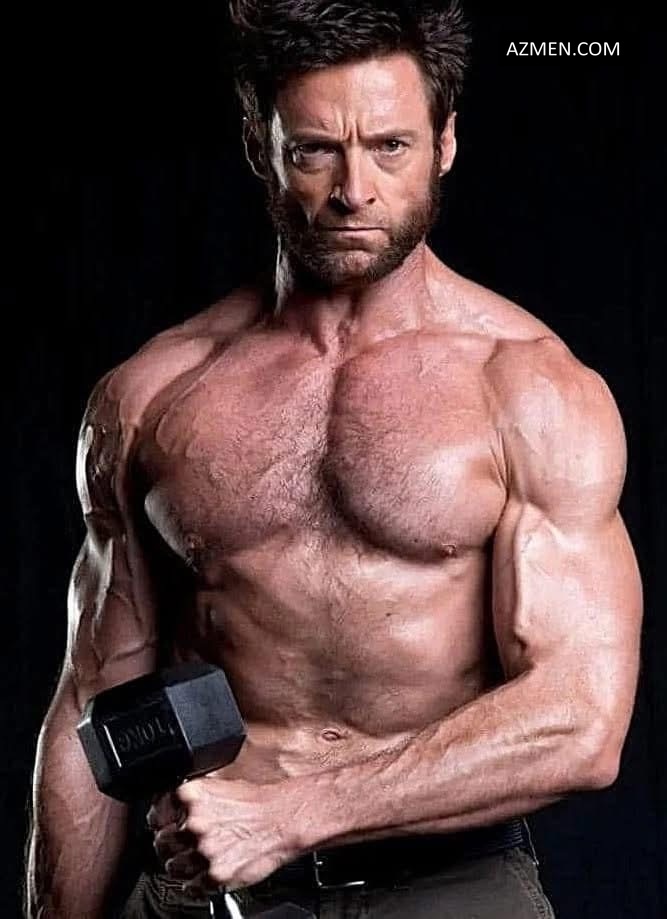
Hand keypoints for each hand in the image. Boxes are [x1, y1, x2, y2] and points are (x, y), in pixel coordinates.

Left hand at [147, 774, 302, 893]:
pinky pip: (191, 888)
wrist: (284, 820)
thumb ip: (190, 800)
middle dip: (170, 845)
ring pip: (172, 868)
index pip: (155, 815)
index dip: (159, 823)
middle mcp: (194, 823)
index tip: (163, 827)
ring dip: (182, 865)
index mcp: (191, 795)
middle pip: (160, 843)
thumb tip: (168, 811)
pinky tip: (208, 871)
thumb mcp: (218, 786)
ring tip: (199, 858)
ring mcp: (204, 851)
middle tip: (184, 844)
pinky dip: (196, 884)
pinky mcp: (216, 876)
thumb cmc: (257, 803)